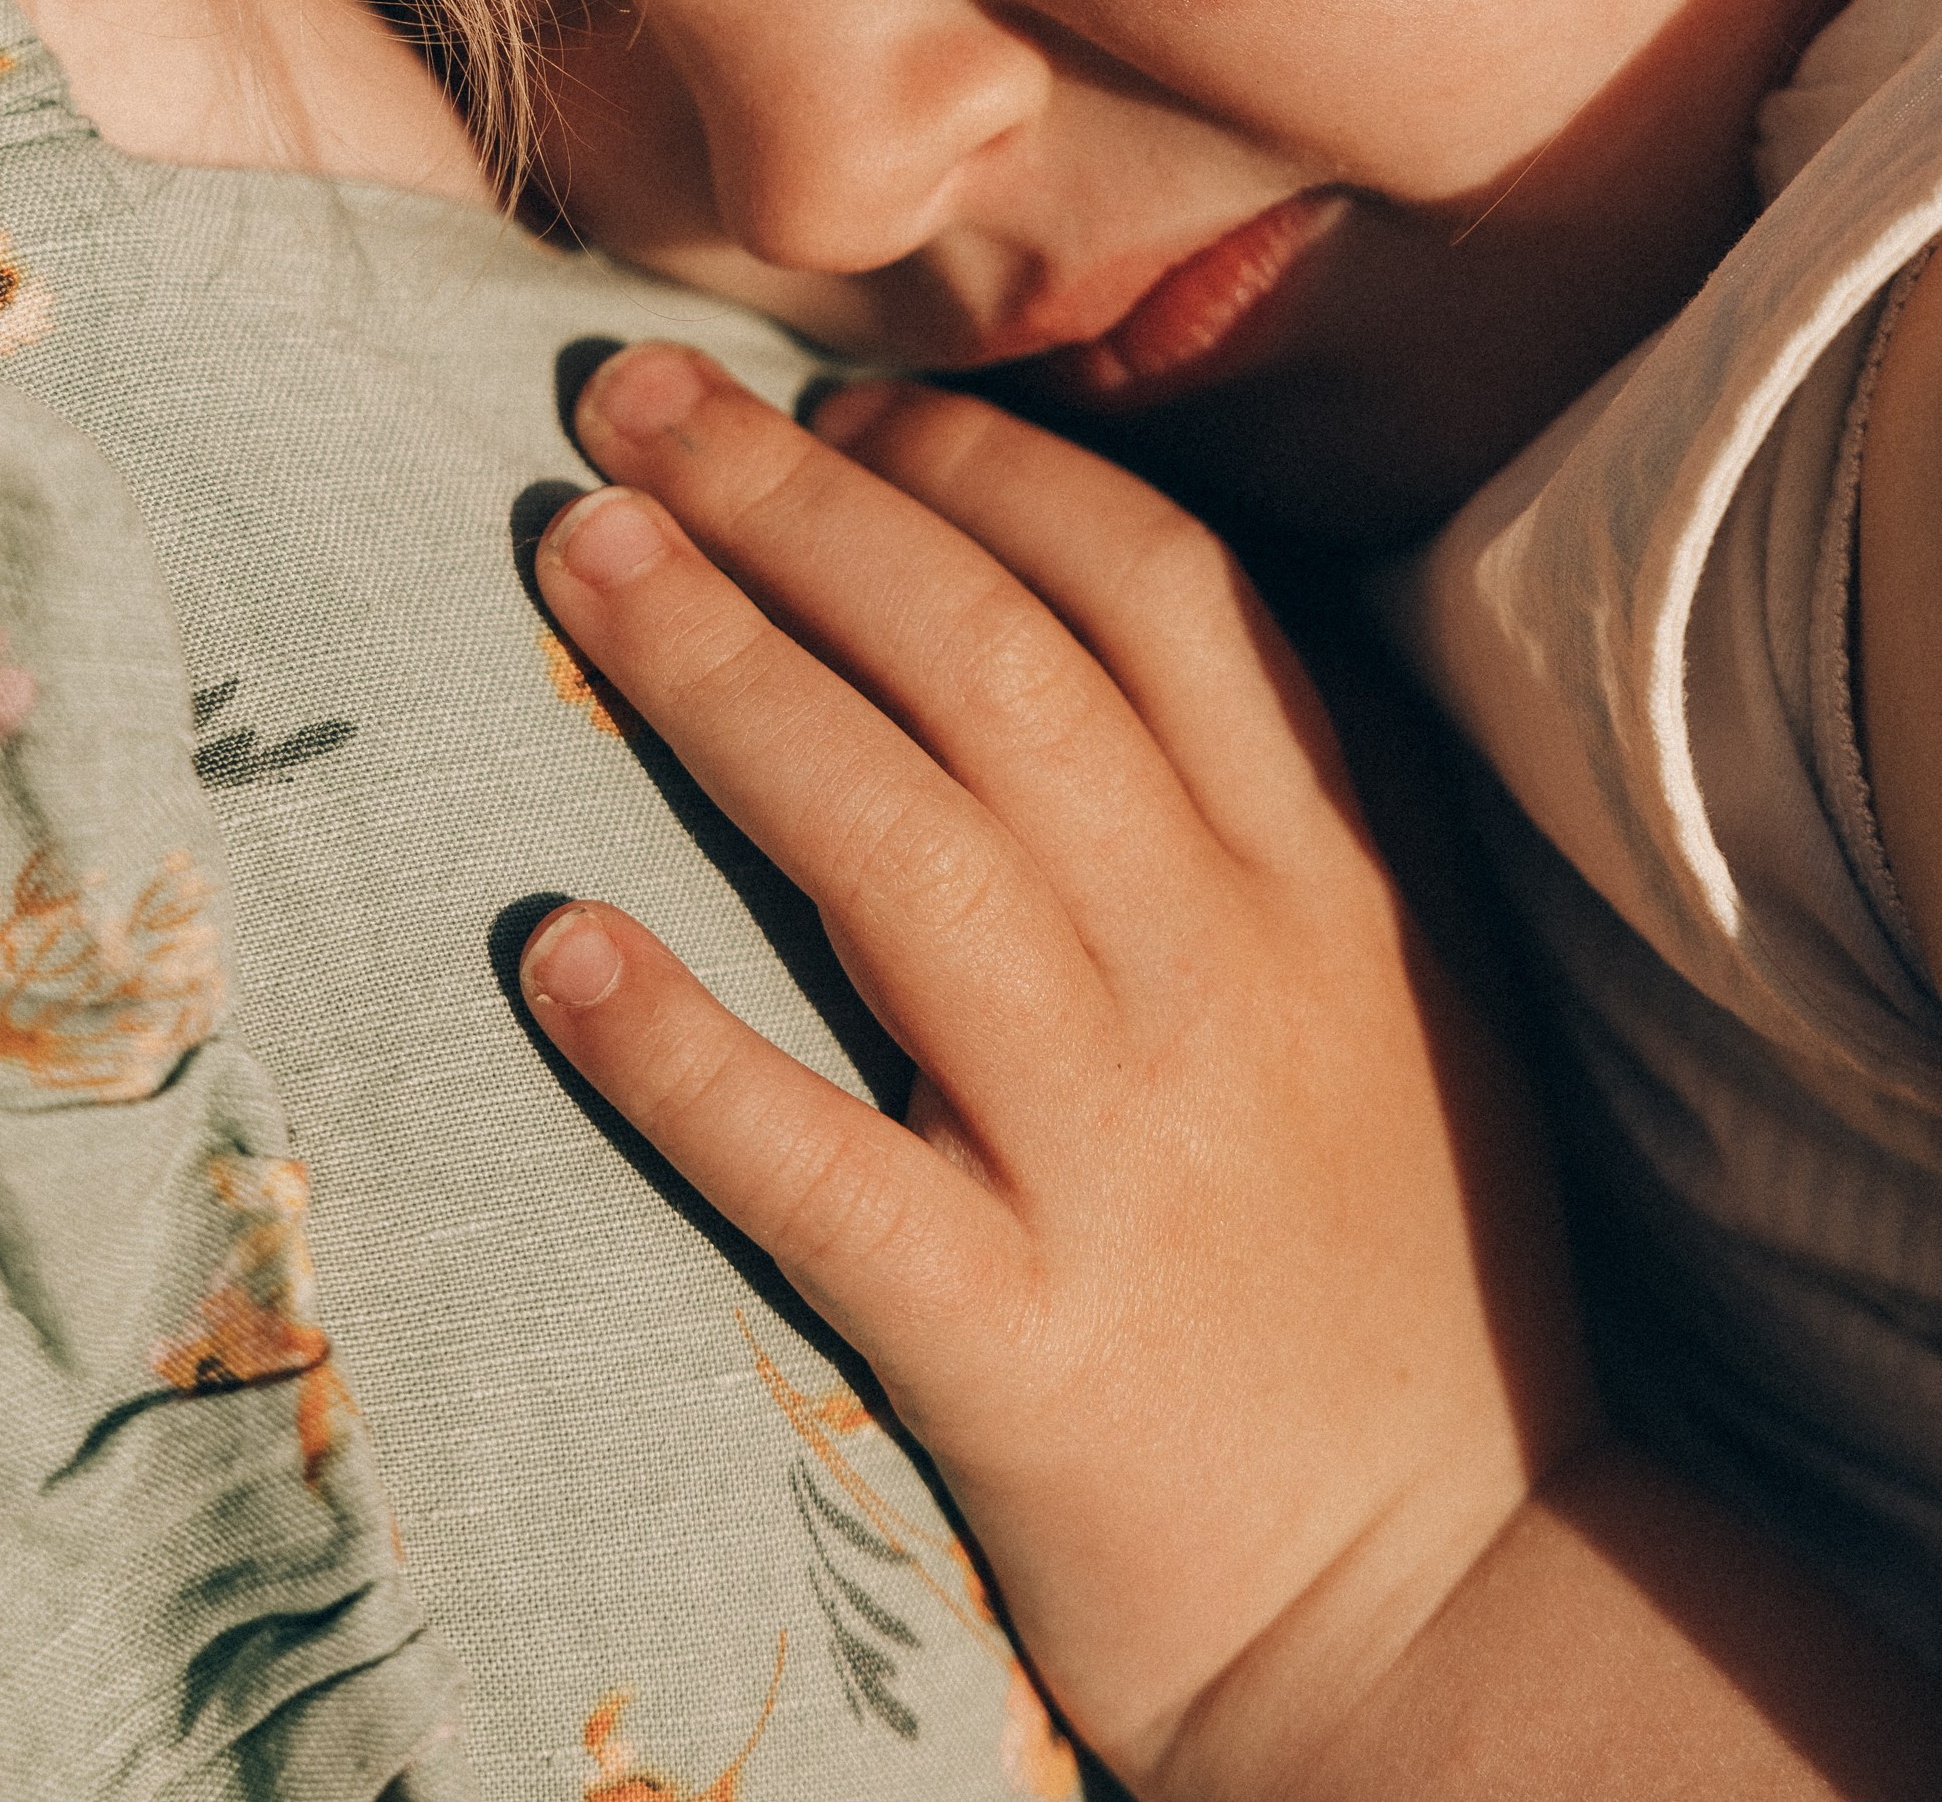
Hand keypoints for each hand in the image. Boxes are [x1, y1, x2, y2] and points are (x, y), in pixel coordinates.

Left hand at [518, 345, 1593, 1796]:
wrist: (1444, 1604)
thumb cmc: (1394, 1264)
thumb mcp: (1400, 982)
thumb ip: (1272, 792)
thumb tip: (1065, 581)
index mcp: (1331, 877)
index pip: (1154, 587)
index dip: (977, 466)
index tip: (832, 408)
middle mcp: (1229, 975)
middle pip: (995, 667)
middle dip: (800, 506)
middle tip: (630, 402)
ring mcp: (1123, 1156)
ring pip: (905, 859)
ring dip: (724, 682)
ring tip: (574, 555)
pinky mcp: (1021, 1346)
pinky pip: (831, 1174)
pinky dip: (690, 1059)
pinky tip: (562, 950)